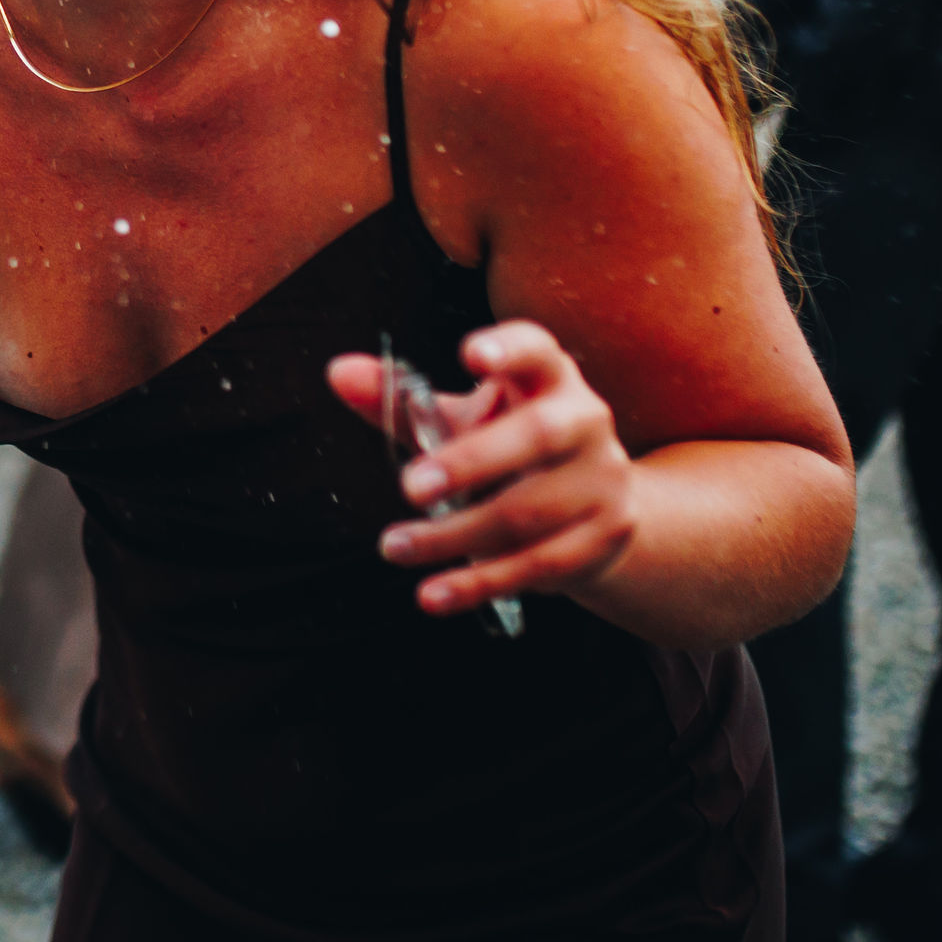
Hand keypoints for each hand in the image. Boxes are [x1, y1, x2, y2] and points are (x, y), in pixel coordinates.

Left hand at [325, 321, 637, 614]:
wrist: (596, 507)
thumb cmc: (509, 448)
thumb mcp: (459, 418)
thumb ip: (399, 397)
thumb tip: (338, 373)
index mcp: (549, 377)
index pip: (536, 350)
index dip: (508, 349)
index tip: (470, 355)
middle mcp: (585, 420)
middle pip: (537, 435)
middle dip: (472, 461)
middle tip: (411, 487)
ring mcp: (602, 481)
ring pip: (528, 512)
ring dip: (455, 535)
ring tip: (394, 547)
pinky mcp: (603, 537)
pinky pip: (538, 565)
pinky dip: (480, 583)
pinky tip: (434, 593)